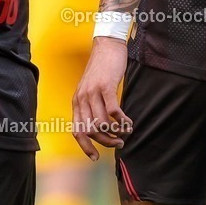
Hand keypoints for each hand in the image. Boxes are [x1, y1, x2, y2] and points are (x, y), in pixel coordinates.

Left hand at [72, 37, 132, 160]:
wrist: (106, 47)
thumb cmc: (101, 70)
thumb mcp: (91, 90)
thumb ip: (92, 106)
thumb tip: (100, 129)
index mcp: (77, 101)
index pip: (77, 130)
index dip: (85, 147)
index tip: (96, 157)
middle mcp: (82, 98)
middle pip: (90, 131)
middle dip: (105, 142)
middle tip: (118, 142)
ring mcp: (93, 92)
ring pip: (101, 124)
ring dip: (115, 133)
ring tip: (125, 132)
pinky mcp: (106, 87)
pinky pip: (113, 112)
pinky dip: (122, 122)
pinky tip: (128, 122)